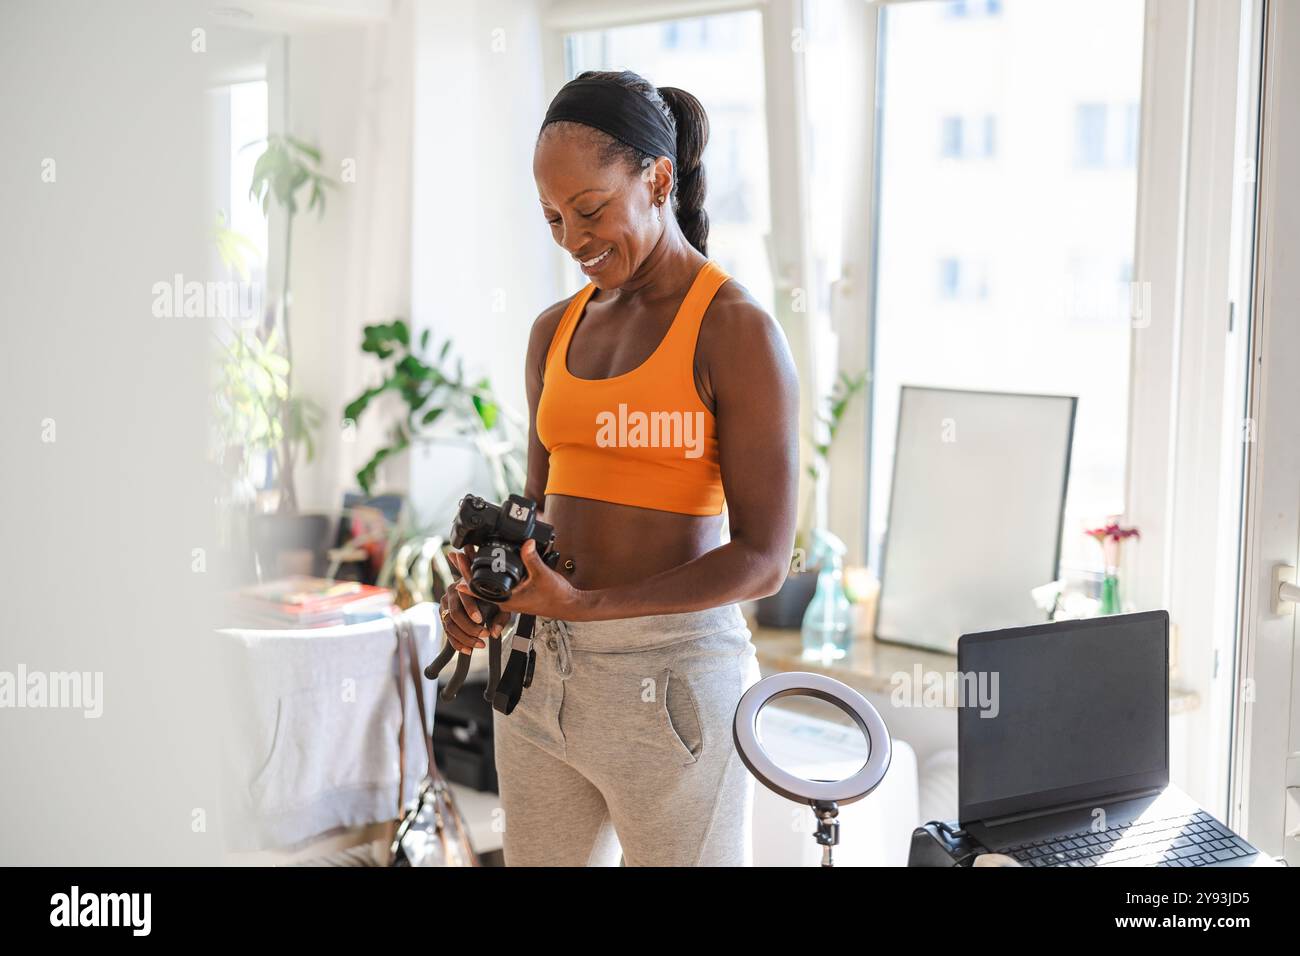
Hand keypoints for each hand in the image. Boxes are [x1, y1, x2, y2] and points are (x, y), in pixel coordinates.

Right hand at [439, 545, 503, 654]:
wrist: (478, 591)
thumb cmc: (491, 597)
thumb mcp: (500, 604)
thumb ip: (500, 617)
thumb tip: (495, 632)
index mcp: (464, 583)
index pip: (464, 597)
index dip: (471, 609)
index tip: (480, 620)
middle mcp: (451, 592)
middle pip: (455, 614)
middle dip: (470, 628)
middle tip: (484, 636)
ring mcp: (445, 604)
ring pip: (449, 625)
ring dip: (464, 638)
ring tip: (480, 645)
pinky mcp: (443, 615)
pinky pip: (447, 632)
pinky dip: (457, 643)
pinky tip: (468, 650)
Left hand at [455, 539, 581, 619]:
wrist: (568, 605)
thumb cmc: (556, 595)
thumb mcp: (543, 575)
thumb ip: (532, 559)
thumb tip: (525, 543)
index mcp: (508, 600)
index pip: (479, 590)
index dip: (467, 577)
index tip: (458, 563)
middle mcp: (506, 601)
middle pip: (478, 586)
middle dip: (467, 570)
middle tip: (457, 554)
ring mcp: (510, 599)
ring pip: (486, 586)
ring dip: (477, 572)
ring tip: (469, 555)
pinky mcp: (516, 595)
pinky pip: (496, 586)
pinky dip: (489, 575)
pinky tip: (488, 565)